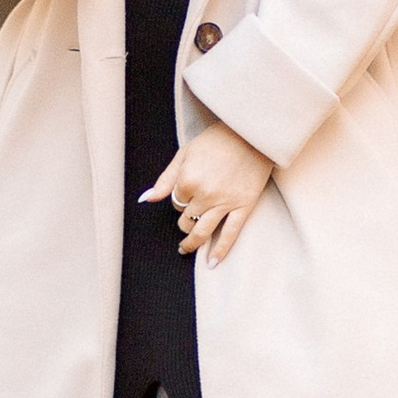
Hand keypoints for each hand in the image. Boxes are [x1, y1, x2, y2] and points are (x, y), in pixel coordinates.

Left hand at [143, 122, 271, 266]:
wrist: (251, 134)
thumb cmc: (216, 140)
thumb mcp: (185, 154)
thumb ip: (165, 179)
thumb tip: (146, 199)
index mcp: (188, 180)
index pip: (176, 201)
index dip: (179, 199)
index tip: (186, 193)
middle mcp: (204, 195)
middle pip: (187, 218)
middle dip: (185, 219)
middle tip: (188, 217)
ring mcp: (225, 203)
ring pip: (203, 231)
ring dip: (192, 243)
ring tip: (186, 249)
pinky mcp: (243, 206)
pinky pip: (230, 234)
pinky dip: (220, 250)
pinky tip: (212, 262)